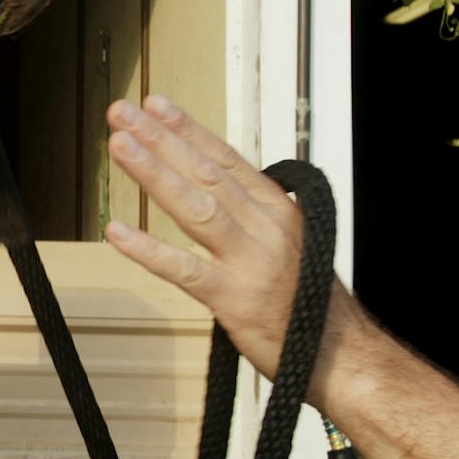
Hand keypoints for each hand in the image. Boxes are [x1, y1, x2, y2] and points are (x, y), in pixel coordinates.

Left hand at [102, 94, 348, 382]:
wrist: (341, 353)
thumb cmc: (309, 301)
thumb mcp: (288, 242)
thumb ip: (251, 214)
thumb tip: (214, 186)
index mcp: (277, 209)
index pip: (226, 158)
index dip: (188, 129)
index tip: (156, 105)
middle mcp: (265, 226)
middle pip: (206, 172)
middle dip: (161, 139)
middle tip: (123, 113)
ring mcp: (250, 261)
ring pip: (196, 207)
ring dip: (154, 173)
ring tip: (120, 146)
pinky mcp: (234, 298)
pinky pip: (185, 270)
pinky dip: (149, 250)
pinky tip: (117, 233)